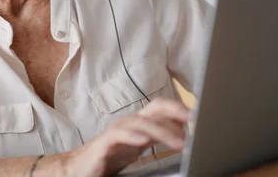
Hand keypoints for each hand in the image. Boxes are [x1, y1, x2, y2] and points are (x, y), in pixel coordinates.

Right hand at [65, 98, 188, 176]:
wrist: (80, 169)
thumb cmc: (109, 158)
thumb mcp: (138, 147)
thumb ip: (157, 138)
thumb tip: (183, 134)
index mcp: (138, 124)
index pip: (159, 108)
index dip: (177, 108)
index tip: (197, 115)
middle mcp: (128, 123)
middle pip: (152, 109)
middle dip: (173, 111)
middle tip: (193, 120)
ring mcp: (115, 132)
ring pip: (140, 122)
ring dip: (161, 130)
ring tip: (179, 142)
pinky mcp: (104, 144)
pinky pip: (119, 135)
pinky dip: (132, 136)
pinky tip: (144, 141)